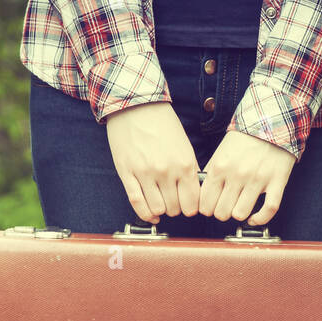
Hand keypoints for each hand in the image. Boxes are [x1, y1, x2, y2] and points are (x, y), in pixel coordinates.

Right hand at [104, 102, 200, 222]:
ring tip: (160, 201)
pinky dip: (145, 214)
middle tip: (172, 200)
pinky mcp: (127, 173)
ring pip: (157, 209)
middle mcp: (166, 171)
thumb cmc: (162, 124)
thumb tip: (194, 194)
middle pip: (175, 209)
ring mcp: (145, 173)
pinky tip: (151, 215)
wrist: (134, 104)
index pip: (192, 204)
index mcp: (184, 164)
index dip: (190, 208)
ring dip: (160, 210)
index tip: (187, 205)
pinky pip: (137, 203)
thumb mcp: (184, 146)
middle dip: (175, 208)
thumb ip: (190, 171)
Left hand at [200, 130, 294, 225]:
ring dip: (239, 214)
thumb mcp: (221, 151)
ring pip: (241, 214)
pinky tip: (253, 218)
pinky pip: (268, 210)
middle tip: (225, 207)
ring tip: (239, 208)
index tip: (211, 207)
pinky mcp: (276, 183)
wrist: (272, 123)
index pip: (206, 202)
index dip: (206, 209)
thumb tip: (202, 192)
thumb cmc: (245, 139)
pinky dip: (259, 219)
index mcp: (220, 167)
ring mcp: (258, 180)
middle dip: (221, 213)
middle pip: (221, 212)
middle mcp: (238, 175)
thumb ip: (211, 172)